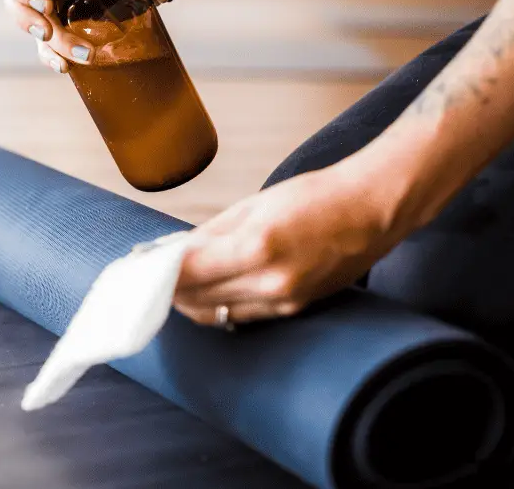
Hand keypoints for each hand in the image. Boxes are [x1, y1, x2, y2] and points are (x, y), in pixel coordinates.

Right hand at [0, 0, 168, 72]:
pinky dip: (56, 58)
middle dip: (32, 23)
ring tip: (78, 55)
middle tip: (50, 32)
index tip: (45, 3)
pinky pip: (53, 47)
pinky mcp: (71, 28)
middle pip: (20, 8)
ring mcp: (56, 9)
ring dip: (52, 47)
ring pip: (38, 32)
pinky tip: (66, 66)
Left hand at [172, 165, 409, 326]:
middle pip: (196, 300)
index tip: (140, 267)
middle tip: (151, 277)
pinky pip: (242, 316)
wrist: (373, 210)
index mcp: (256, 247)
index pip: (187, 272)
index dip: (158, 272)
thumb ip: (210, 233)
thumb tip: (175, 252)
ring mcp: (284, 301)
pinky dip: (219, 305)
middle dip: (168, 290)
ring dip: (190, 302)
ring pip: (216, 314)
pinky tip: (210, 290)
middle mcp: (270, 282)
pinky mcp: (295, 310)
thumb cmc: (315, 196)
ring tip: (175, 285)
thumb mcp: (254, 204)